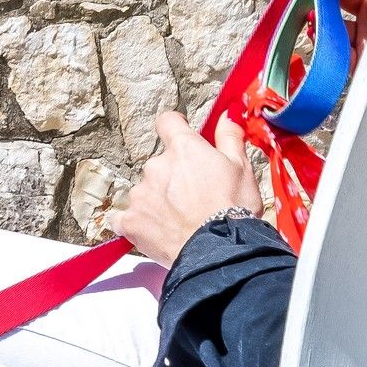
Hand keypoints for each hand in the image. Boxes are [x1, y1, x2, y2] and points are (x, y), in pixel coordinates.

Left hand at [110, 113, 263, 267]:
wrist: (220, 250)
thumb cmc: (234, 210)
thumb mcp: (242, 168)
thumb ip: (229, 137)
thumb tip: (226, 115)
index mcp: (184, 149)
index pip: (168, 122)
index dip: (174, 128)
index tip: (179, 136)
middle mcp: (156, 166)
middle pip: (159, 164)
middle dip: (173, 177)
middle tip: (194, 197)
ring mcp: (140, 193)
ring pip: (145, 191)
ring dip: (158, 201)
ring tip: (180, 219)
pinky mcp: (130, 220)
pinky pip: (124, 217)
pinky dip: (136, 222)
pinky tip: (154, 231)